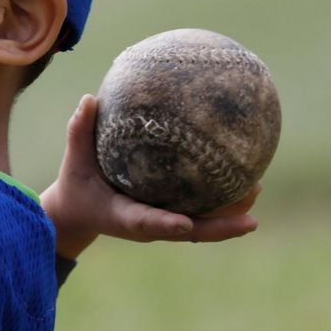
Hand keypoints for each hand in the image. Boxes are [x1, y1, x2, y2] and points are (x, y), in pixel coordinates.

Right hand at [40, 95, 259, 259]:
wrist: (77, 215)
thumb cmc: (76, 186)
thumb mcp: (74, 161)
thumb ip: (79, 132)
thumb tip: (89, 98)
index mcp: (122, 217)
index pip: (145, 223)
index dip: (165, 224)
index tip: (184, 224)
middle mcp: (147, 226)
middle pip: (189, 232)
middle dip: (220, 227)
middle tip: (250, 220)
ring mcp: (160, 223)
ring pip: (202, 224)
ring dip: (230, 214)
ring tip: (257, 190)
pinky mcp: (167, 216)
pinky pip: (200, 211)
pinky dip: (222, 199)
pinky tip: (244, 178)